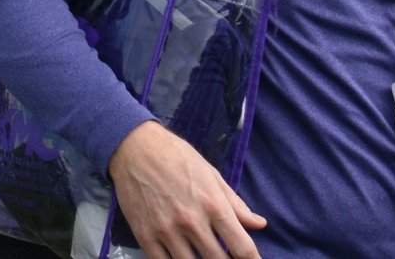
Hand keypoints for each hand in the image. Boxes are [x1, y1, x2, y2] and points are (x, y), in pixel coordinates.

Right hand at [108, 120, 264, 258]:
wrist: (135, 147)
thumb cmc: (177, 157)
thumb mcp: (211, 175)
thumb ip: (236, 203)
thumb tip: (260, 224)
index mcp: (213, 204)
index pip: (242, 247)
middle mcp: (192, 221)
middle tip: (226, 258)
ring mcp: (167, 230)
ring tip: (204, 257)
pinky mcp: (145, 235)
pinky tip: (181, 258)